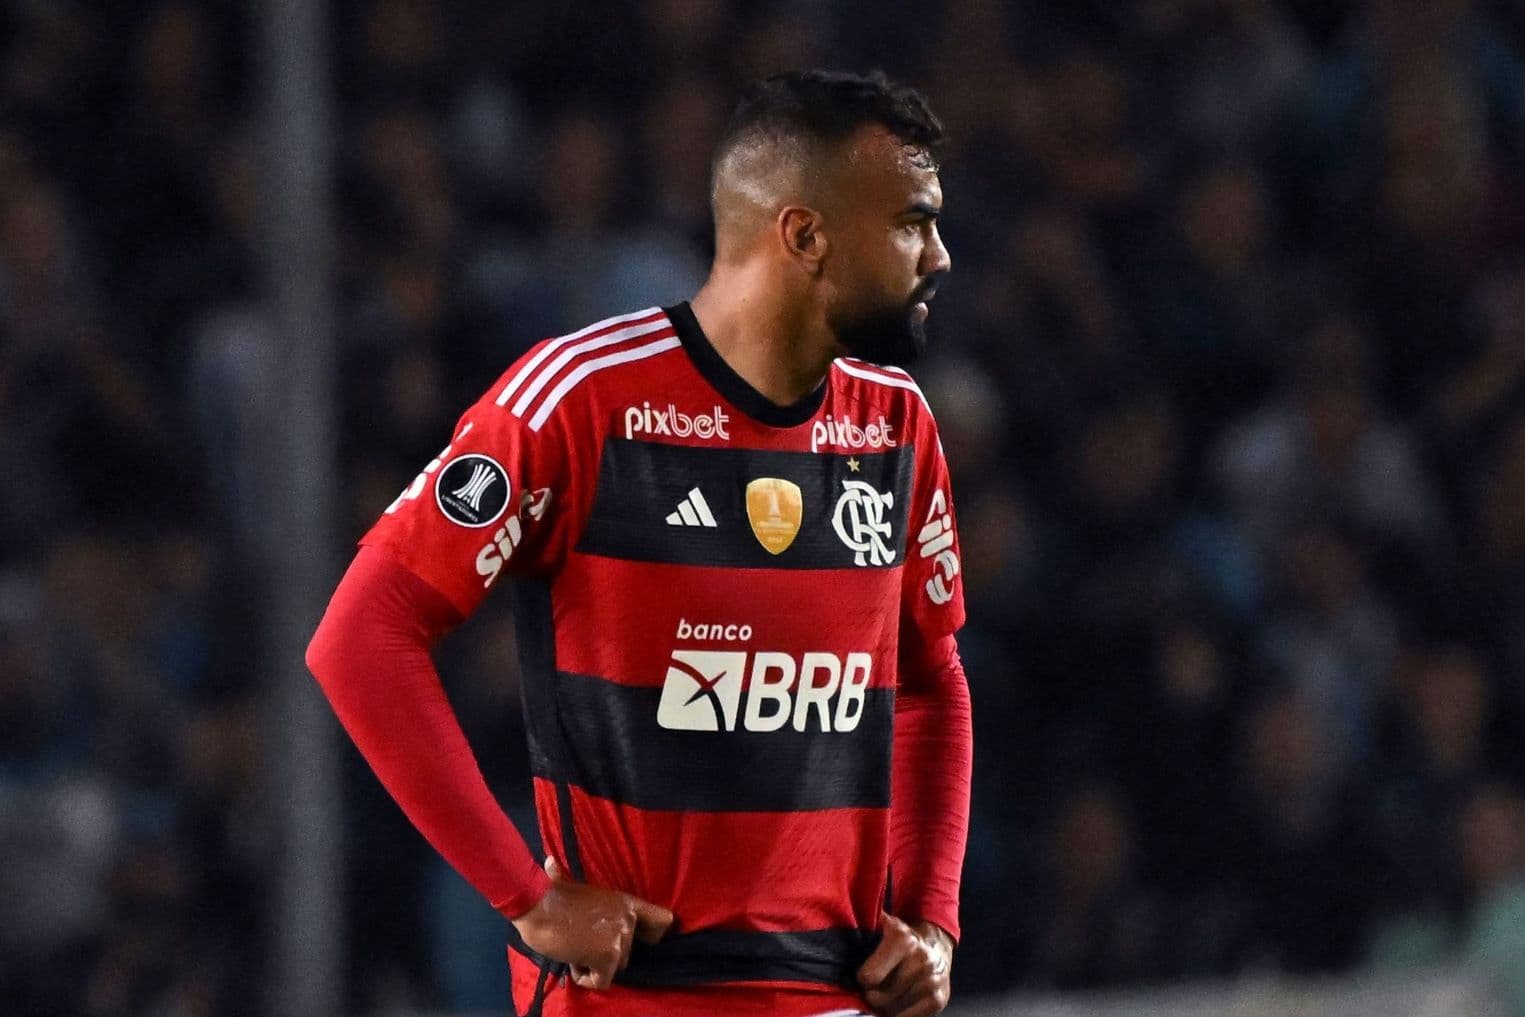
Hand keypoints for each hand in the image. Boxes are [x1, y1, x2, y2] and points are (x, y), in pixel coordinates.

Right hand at [511, 857, 673, 989]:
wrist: (538, 906)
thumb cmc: (548, 895)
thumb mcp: (571, 886)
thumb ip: (574, 882)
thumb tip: (549, 862)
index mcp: (625, 901)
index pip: (662, 920)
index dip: (654, 935)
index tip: (642, 941)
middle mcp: (628, 919)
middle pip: (628, 951)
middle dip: (606, 953)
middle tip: (582, 942)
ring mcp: (620, 938)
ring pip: (615, 967)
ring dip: (594, 964)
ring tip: (574, 949)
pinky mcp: (607, 957)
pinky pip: (602, 981)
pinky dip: (586, 978)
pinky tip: (572, 962)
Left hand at [856, 912, 953, 1016]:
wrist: (935, 944)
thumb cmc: (901, 938)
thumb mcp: (883, 924)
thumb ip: (864, 926)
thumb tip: (836, 922)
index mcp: (903, 940)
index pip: (869, 977)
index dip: (861, 978)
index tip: (863, 974)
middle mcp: (921, 960)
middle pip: (879, 997)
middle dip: (871, 994)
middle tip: (872, 987)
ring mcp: (931, 982)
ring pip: (892, 1011)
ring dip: (884, 1006)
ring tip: (885, 992)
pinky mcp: (939, 1000)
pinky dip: (899, 1014)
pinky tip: (897, 1001)